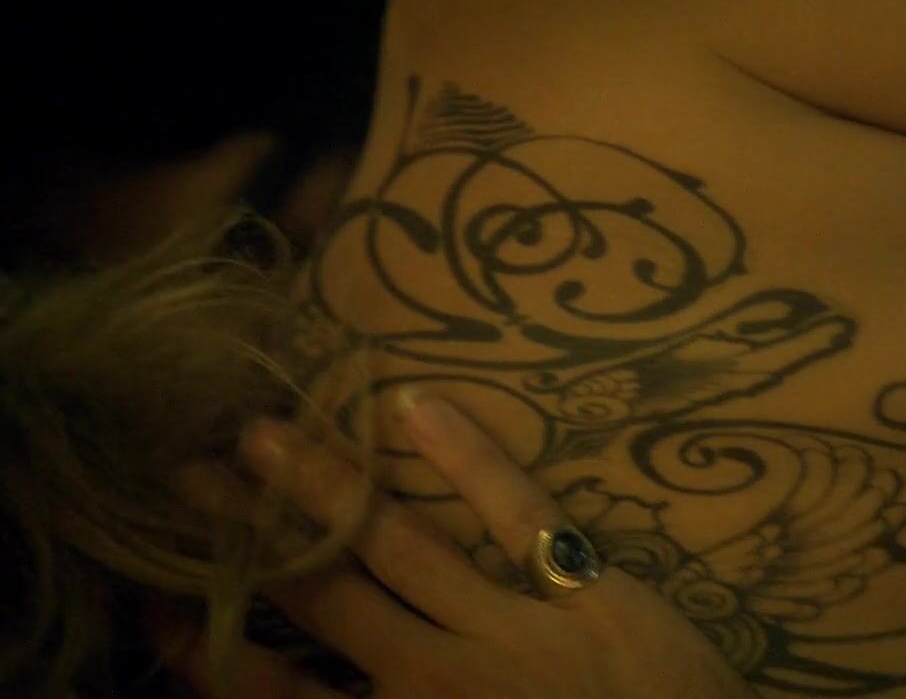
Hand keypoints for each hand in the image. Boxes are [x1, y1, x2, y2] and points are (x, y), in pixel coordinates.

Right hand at [165, 395, 757, 698]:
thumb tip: (309, 691)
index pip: (269, 695)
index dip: (199, 641)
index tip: (149, 590)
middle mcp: (434, 683)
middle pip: (315, 596)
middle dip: (243, 535)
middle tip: (182, 472)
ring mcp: (510, 632)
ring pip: (394, 545)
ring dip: (319, 486)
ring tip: (258, 431)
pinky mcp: (587, 592)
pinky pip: (517, 511)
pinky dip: (466, 455)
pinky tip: (411, 403)